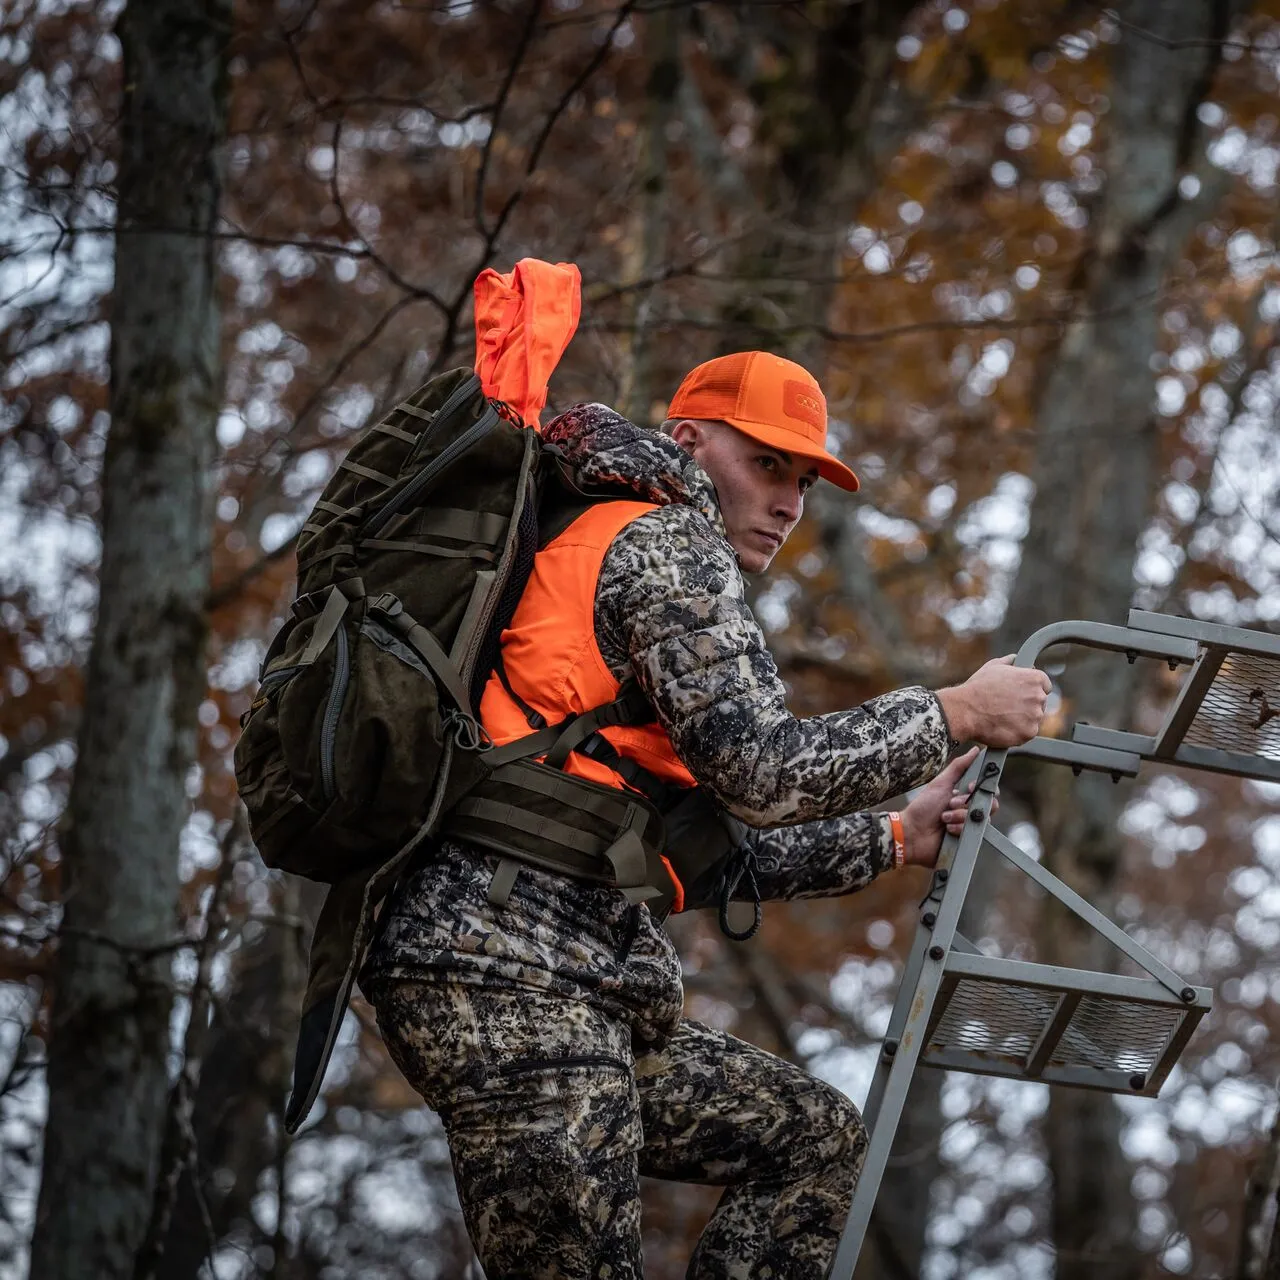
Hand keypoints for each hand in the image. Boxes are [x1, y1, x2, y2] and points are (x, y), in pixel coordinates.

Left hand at [899, 746, 999, 868]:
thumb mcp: (941, 783)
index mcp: (964, 797)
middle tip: (951, 804)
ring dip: (960, 816)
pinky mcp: (967, 841)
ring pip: (980, 818)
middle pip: (989, 805)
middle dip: (967, 803)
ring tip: (944, 818)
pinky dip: (959, 829)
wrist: (911, 833)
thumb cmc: (922, 808)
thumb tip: (975, 750)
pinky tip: (947, 829)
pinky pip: (973, 833)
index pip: (986, 791)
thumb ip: (959, 767)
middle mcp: (969, 811)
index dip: (982, 788)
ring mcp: (969, 826)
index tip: (969, 787)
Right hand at [937, 656, 1050, 747]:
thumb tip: (1014, 658)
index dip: (1032, 690)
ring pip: (1033, 720)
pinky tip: (1002, 727)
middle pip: (1040, 704)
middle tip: (1007, 708)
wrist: (965, 710)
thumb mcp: (992, 667)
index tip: (1021, 695)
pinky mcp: (1029, 732)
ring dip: (1022, 720)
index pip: (1045, 686)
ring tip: (1002, 717)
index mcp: (1035, 678)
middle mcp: (1038, 696)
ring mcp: (1035, 716)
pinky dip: (1017, 732)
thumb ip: (1009, 661)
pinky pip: (1027, 733)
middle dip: (1027, 706)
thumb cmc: (977, 688)